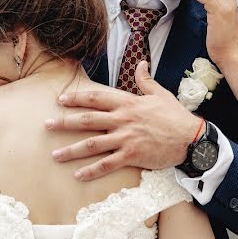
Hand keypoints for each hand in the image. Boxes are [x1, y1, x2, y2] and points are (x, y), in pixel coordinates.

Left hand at [46, 62, 201, 180]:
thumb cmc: (175, 116)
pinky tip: (78, 175)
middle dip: (64, 122)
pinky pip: (107, 164)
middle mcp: (122, 120)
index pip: (96, 98)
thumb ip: (146, 80)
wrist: (191, 138)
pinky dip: (91, 170)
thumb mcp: (160, 94)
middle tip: (46, 125)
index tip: (61, 100)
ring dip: (71, 150)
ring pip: (92, 144)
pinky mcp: (132, 156)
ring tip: (55, 154)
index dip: (76, 98)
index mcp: (128, 103)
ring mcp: (126, 138)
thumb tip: (141, 63)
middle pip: (87, 120)